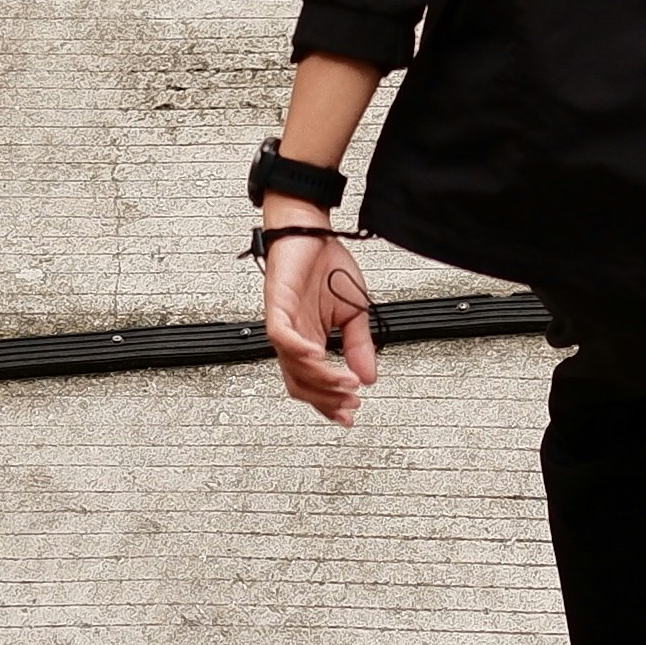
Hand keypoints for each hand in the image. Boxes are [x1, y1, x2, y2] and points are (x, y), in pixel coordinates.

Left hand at [262, 224, 380, 424]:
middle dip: (326, 400)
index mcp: (308, 340)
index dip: (329, 404)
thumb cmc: (325, 264)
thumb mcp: (354, 313)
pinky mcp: (276, 305)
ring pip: (293, 366)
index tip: (350, 415)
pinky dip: (300, 351)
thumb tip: (369, 377)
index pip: (313, 384)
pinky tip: (319, 357)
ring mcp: (282, 323)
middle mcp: (293, 337)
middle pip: (300, 384)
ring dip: (321, 379)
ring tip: (345, 382)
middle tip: (349, 405)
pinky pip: (281, 336)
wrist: (311, 229)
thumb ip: (359, 346)